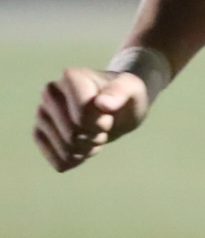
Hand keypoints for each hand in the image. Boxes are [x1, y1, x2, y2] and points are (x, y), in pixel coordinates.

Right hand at [32, 68, 150, 172]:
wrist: (117, 108)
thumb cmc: (126, 95)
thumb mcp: (132, 89)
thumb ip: (120, 93)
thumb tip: (102, 104)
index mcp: (71, 77)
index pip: (82, 115)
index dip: (101, 123)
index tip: (108, 113)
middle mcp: (50, 92)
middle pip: (72, 135)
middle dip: (95, 137)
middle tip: (103, 125)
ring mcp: (42, 114)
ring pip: (65, 150)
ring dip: (87, 149)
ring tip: (94, 133)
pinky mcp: (40, 133)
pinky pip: (57, 160)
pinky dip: (76, 160)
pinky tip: (83, 147)